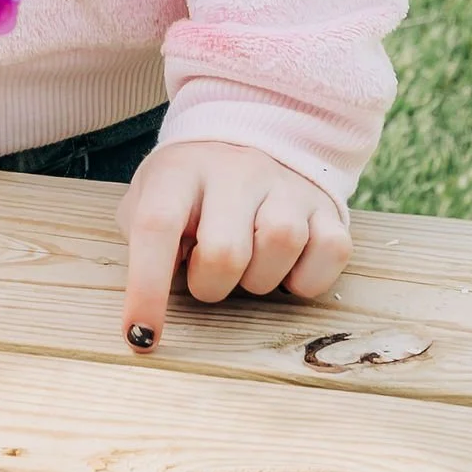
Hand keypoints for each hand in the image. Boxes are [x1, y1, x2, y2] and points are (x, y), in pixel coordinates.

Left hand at [118, 137, 348, 349]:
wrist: (250, 135)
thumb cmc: (190, 187)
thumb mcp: (151, 196)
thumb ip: (141, 236)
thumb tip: (150, 291)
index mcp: (180, 171)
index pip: (157, 226)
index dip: (146, 287)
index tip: (141, 336)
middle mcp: (235, 171)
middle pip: (226, 251)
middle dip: (212, 285)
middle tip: (208, 276)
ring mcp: (285, 186)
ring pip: (280, 244)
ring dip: (259, 280)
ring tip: (248, 267)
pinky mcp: (326, 206)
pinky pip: (330, 251)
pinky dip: (308, 278)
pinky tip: (288, 270)